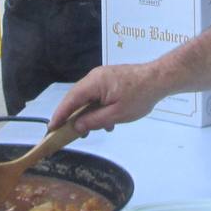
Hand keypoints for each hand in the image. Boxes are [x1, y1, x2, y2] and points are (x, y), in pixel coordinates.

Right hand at [48, 64, 165, 133]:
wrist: (159, 79)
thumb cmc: (140, 96)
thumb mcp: (116, 114)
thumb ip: (94, 121)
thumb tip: (77, 126)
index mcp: (94, 83)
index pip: (70, 100)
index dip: (59, 115)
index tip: (51, 128)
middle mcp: (94, 77)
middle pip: (76, 98)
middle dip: (72, 116)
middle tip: (66, 133)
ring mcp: (102, 77)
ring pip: (87, 97)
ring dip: (87, 114)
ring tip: (90, 131)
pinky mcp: (110, 79)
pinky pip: (97, 95)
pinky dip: (97, 108)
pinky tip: (107, 122)